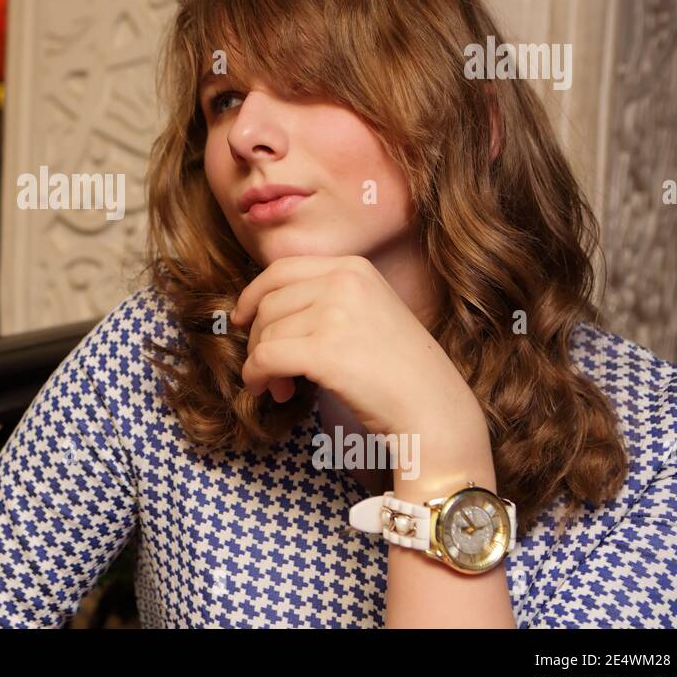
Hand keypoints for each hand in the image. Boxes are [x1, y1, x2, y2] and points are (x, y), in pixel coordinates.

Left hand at [230, 255, 480, 437]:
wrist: (434, 409)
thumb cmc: (399, 370)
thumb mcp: (367, 312)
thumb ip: (324, 299)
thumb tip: (260, 309)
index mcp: (353, 267)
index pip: (280, 269)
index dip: (252, 295)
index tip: (241, 319)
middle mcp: (344, 281)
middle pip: (268, 302)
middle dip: (258, 338)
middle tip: (268, 369)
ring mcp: (335, 313)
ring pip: (265, 332)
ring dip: (261, 363)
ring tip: (280, 387)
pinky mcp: (325, 351)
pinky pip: (266, 357)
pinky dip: (257, 376)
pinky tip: (269, 390)